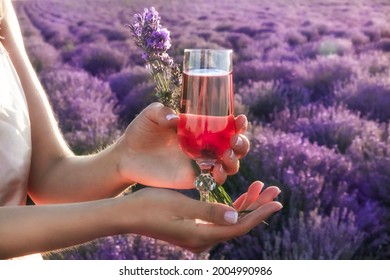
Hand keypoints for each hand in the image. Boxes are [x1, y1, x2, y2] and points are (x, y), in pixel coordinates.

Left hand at [116, 102, 249, 188]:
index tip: (240, 120)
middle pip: (234, 147)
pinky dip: (220, 176)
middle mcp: (205, 145)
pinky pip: (213, 179)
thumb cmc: (140, 131)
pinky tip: (216, 171)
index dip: (238, 124)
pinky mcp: (192, 177)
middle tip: (234, 141)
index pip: (226, 125)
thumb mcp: (150, 115)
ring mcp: (200, 162)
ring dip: (234, 161)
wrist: (126, 156)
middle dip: (242, 144)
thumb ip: (162, 112)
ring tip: (227, 156)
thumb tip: (176, 118)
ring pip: (229, 164)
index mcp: (199, 128)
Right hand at [120, 182, 281, 252]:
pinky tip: (239, 198)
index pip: (240, 227)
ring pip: (230, 221)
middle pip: (238, 224)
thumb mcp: (180, 206)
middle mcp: (203, 240)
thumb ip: (210, 212)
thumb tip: (237, 219)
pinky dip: (230, 208)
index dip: (260, 213)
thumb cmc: (150, 207)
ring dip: (245, 205)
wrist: (127, 215)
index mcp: (201, 236)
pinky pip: (219, 219)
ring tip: (260, 188)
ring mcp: (198, 235)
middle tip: (275, 190)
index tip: (278, 201)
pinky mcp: (193, 228)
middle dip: (257, 206)